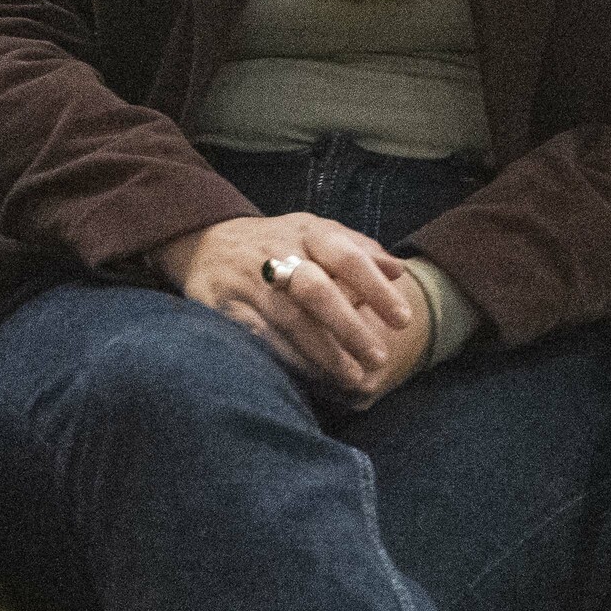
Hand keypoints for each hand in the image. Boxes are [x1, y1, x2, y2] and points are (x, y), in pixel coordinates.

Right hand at [151, 214, 420, 402]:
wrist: (205, 241)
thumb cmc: (279, 243)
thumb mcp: (317, 232)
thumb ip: (359, 249)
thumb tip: (399, 271)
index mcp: (308, 232)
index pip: (347, 256)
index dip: (376, 289)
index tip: (404, 320)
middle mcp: (278, 253)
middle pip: (317, 290)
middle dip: (349, 327)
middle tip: (379, 359)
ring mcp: (249, 280)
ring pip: (288, 319)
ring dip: (322, 352)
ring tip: (352, 378)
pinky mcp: (225, 306)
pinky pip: (259, 336)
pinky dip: (287, 357)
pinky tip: (311, 376)